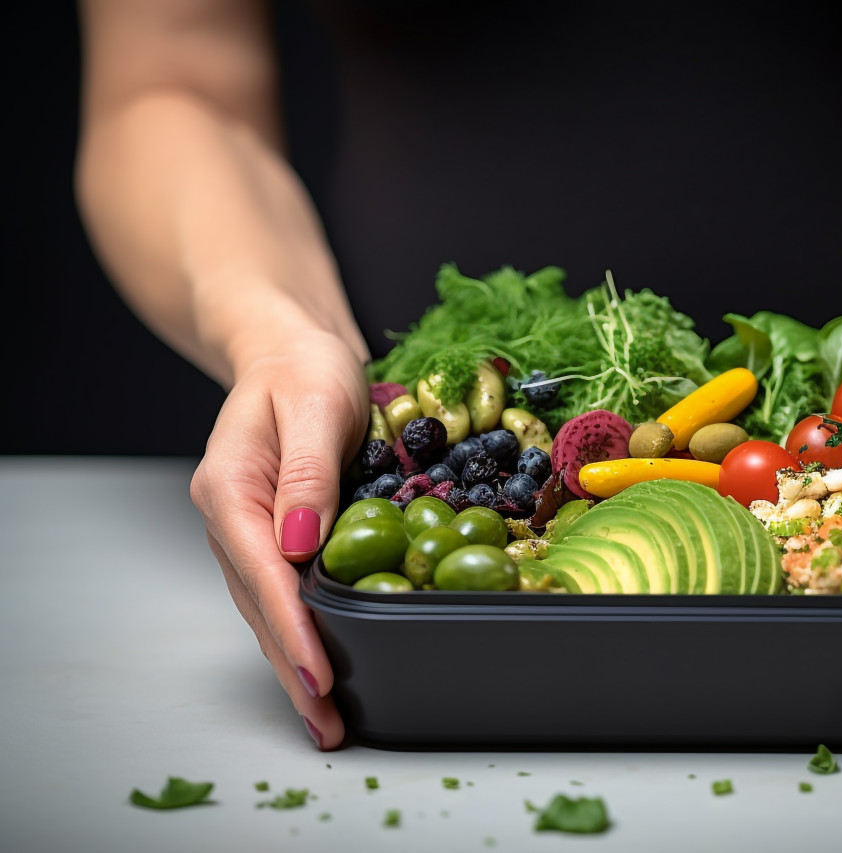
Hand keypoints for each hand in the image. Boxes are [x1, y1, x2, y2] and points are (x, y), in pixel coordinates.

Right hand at [189, 328, 368, 749]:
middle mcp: (229, 518)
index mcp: (230, 487)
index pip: (261, 570)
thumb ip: (307, 472)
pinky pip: (280, 594)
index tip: (318, 671)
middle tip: (326, 722)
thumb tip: (299, 542)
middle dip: (292, 666)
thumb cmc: (306, 367)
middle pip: (258, 606)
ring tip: (324, 717)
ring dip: (294, 662)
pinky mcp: (269, 536)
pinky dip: (299, 634)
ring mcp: (244, 532)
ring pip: (266, 611)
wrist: (290, 350)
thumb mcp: (316, 403)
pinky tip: (321, 665)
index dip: (291, 625)